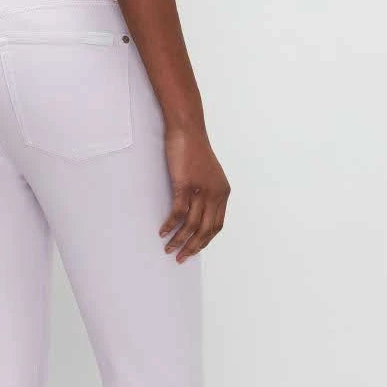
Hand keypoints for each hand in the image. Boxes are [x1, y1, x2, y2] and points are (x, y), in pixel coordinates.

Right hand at [160, 126, 230, 261]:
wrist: (187, 129)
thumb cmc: (193, 150)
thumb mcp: (206, 174)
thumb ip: (206, 192)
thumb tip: (196, 211)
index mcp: (223, 192)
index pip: (217, 225)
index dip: (205, 241)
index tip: (193, 250)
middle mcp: (215, 193)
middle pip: (205, 229)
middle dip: (193, 247)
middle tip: (181, 258)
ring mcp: (201, 189)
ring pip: (191, 224)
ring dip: (179, 240)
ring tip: (168, 249)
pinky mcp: (185, 184)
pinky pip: (178, 212)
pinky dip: (170, 225)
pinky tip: (163, 232)